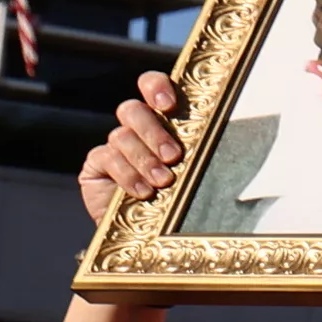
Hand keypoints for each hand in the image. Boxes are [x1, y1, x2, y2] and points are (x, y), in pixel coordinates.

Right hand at [78, 69, 184, 229]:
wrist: (154, 235)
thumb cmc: (182, 199)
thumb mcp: (194, 172)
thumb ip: (199, 151)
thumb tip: (224, 142)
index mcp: (162, 120)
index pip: (151, 85)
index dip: (155, 86)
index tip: (169, 104)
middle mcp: (135, 128)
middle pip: (132, 110)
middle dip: (153, 131)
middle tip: (174, 156)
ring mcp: (114, 145)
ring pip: (121, 136)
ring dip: (144, 159)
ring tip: (163, 182)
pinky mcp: (97, 165)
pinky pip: (107, 158)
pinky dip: (127, 174)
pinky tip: (142, 191)